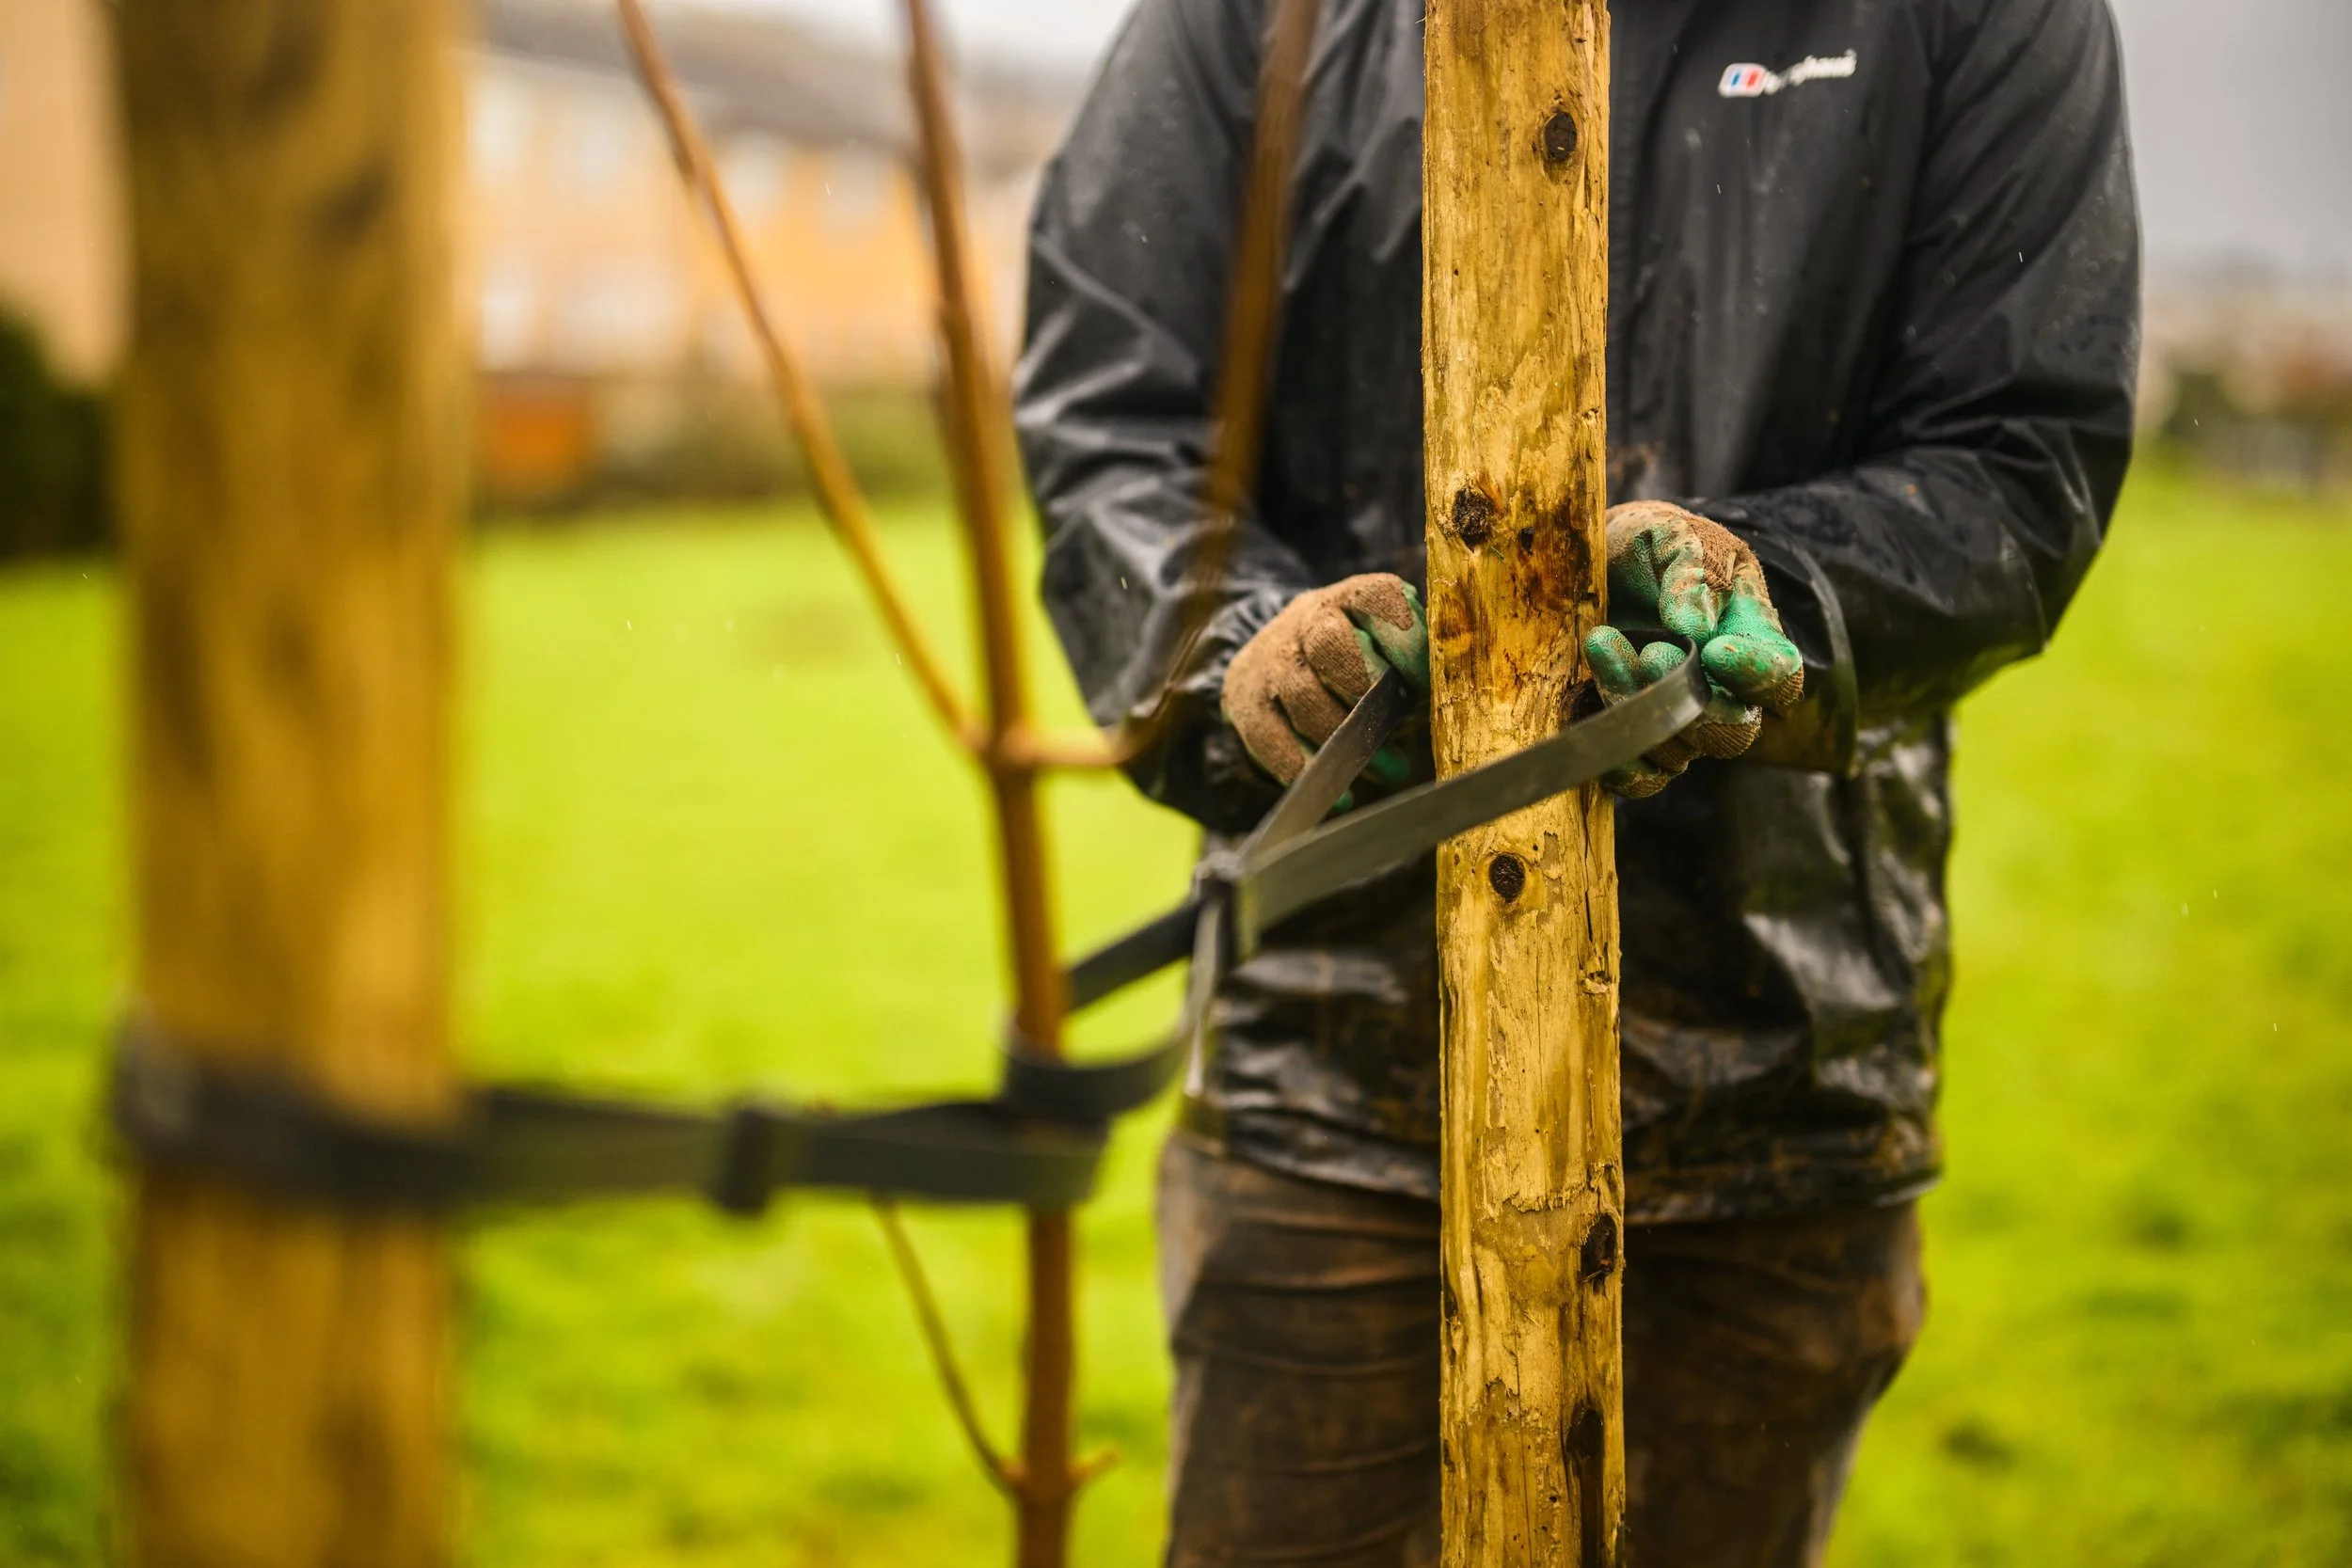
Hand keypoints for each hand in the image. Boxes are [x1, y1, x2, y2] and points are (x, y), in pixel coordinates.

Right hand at [1222, 574, 1428, 796]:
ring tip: (1391, 770)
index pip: (1376, 599)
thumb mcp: (1389, 643)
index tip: (1426, 682)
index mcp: (1351, 598)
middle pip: (1329, 644)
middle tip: (1399, 722)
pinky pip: (1270, 737)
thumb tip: (1446, 694)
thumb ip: (1418, 659)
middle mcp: (1306, 621)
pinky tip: (1342, 795)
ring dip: (1347, 738)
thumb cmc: (1357, 659)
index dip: (1404, 640)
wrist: (1278, 657)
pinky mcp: (1246, 704)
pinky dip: (1306, 768)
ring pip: (1302, 695)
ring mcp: (1271, 662)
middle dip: (1367, 686)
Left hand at [1584, 502, 1803, 798]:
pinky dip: (1618, 762)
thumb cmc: (1653, 547)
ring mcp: (1678, 721)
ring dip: (1635, 705)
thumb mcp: (1679, 538)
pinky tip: (1590, 722)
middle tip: (1651, 652)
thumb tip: (1695, 628)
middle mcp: (1723, 693)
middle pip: (1733, 732)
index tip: (1718, 652)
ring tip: (1601, 643)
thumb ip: (1695, 572)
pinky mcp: (1635, 737)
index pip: (1780, 677)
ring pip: (1676, 751)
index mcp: (1753, 640)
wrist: (1602, 563)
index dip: (1758, 675)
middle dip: (1688, 699)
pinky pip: (1641, 777)